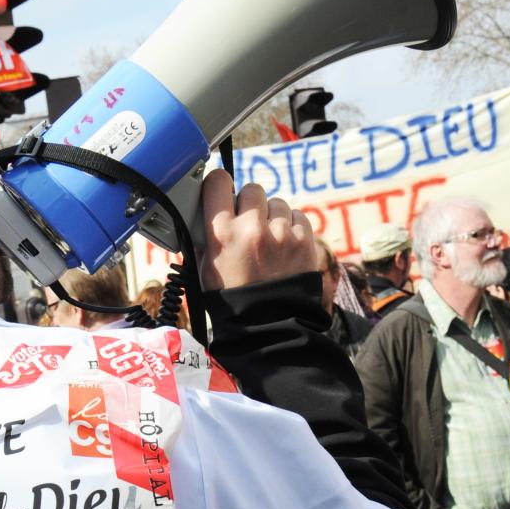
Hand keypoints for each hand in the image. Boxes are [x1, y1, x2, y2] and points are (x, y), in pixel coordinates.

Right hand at [200, 169, 317, 290]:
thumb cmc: (232, 300)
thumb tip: (209, 211)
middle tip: (248, 226)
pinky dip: (291, 227)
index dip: (220, 185)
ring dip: (272, 217)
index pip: (218, 181)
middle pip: (251, 190)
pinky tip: (283, 247)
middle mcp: (251, 228)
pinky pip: (297, 216)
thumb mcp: (205, 267)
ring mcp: (280, 233)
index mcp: (221, 233)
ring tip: (268, 242)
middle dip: (249, 205)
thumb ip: (207, 235)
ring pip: (276, 203)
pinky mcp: (303, 239)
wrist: (266, 326)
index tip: (222, 191)